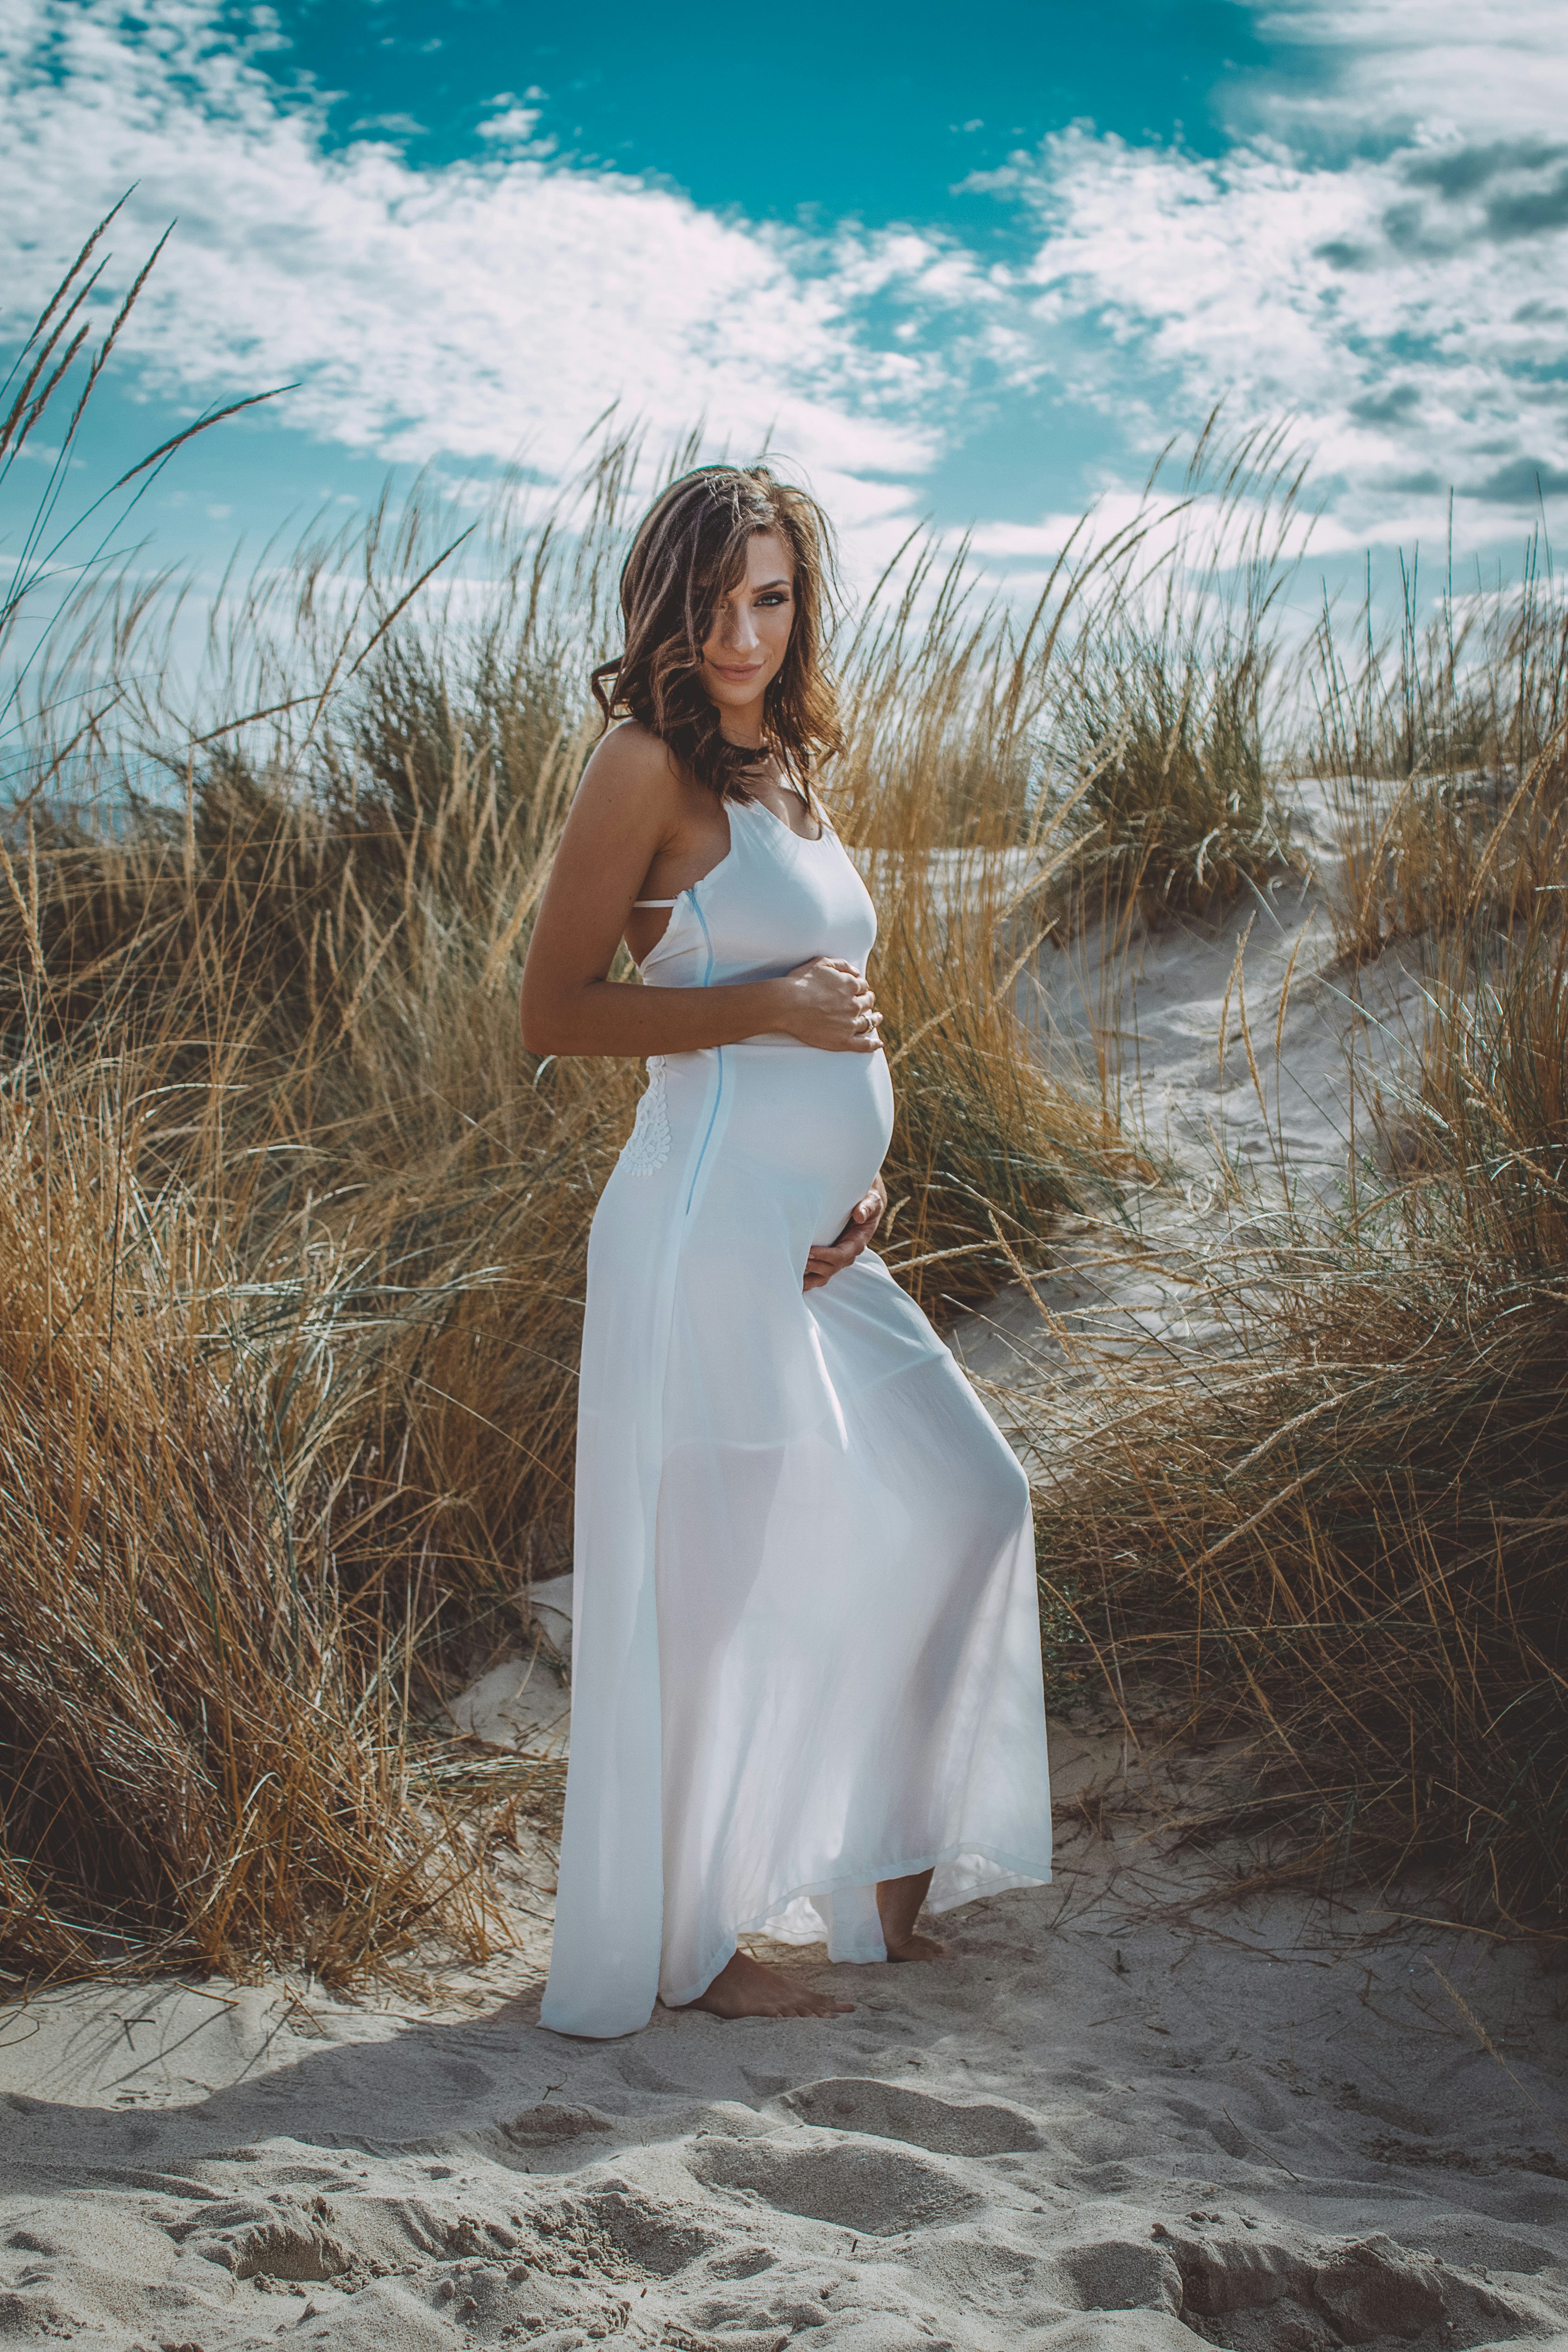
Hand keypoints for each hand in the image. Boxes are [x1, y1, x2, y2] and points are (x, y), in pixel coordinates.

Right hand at [777, 957, 882, 1052]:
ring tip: (877, 1018)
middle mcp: (854, 1004)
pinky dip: (873, 1045)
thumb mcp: (821, 963)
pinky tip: (878, 1044)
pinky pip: (864, 1044)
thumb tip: (857, 972)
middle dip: (867, 1000)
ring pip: (869, 1022)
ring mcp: (850, 1023)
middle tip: (866, 1002)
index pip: (862, 986)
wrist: (787, 1004)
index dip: (860, 987)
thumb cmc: (800, 982)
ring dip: (874, 1019)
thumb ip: (842, 965)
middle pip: (867, 1002)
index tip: (857, 989)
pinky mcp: (843, 1040)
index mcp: (850, 985)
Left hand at [804, 1175, 886, 1291]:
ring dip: (809, 1279)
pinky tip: (793, 1281)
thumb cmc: (867, 1203)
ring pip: (823, 1275)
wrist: (864, 1206)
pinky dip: (807, 1280)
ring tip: (792, 1275)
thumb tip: (860, 1215)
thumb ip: (867, 1207)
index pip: (841, 1254)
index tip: (810, 1252)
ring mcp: (837, 1259)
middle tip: (797, 1261)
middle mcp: (847, 1254)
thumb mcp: (871, 1202)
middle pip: (830, 1268)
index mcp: (857, 1242)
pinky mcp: (828, 1259)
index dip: (826, 1255)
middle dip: (814, 1266)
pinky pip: (818, 1274)